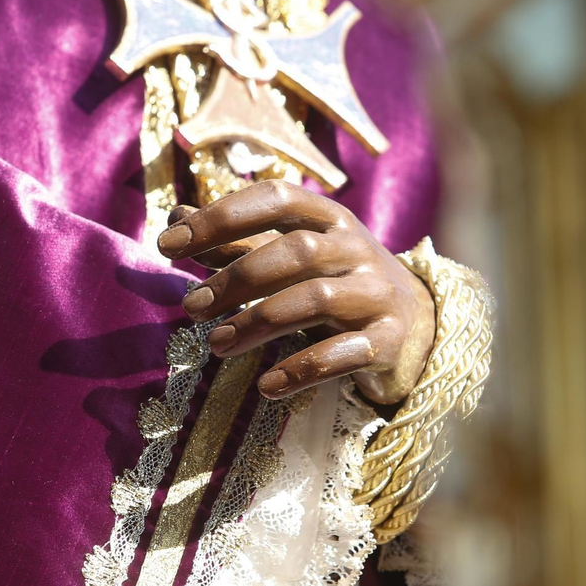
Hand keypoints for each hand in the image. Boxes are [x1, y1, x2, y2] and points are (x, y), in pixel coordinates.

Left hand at [156, 180, 435, 404]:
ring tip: (217, 345)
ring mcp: (377, 294)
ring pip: (315, 299)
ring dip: (258, 322)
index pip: (274, 199)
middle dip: (235, 278)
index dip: (220, 217)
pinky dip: (302, 369)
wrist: (418, 329)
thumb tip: (176, 218)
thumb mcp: (296, 256)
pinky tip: (267, 386)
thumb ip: (240, 240)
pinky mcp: (388, 342)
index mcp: (330, 219)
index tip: (168, 245)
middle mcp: (358, 248)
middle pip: (294, 251)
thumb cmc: (340, 284)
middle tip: (190, 309)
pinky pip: (344, 353)